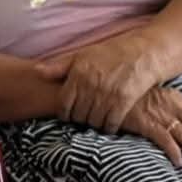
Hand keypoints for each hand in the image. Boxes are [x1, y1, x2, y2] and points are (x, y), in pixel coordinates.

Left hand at [36, 33, 162, 133]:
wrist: (144, 53)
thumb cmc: (110, 53)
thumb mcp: (82, 55)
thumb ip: (59, 66)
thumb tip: (37, 71)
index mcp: (78, 74)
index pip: (64, 104)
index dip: (64, 114)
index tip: (68, 116)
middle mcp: (91, 85)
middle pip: (78, 115)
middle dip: (79, 120)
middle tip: (82, 120)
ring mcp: (107, 94)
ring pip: (93, 121)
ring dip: (93, 124)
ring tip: (95, 122)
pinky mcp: (124, 101)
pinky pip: (111, 123)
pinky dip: (108, 127)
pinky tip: (109, 125)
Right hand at [118, 85, 181, 169]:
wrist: (109, 91)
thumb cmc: (133, 98)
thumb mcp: (159, 97)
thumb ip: (175, 108)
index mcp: (178, 99)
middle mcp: (174, 106)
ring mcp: (160, 115)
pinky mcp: (147, 123)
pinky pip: (166, 140)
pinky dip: (175, 152)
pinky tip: (179, 162)